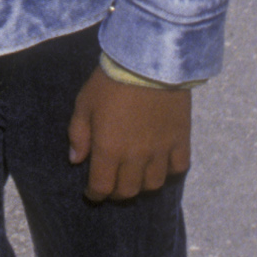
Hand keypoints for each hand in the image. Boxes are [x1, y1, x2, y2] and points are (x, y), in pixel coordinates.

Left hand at [68, 66, 190, 199]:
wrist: (148, 62)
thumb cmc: (110, 81)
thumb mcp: (84, 103)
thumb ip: (78, 134)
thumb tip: (75, 160)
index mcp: (109, 149)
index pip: (102, 187)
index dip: (96, 195)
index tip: (92, 193)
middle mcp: (136, 157)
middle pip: (128, 191)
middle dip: (117, 193)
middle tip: (112, 186)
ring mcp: (161, 150)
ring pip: (154, 184)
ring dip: (142, 186)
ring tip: (136, 178)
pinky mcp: (180, 140)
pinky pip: (179, 168)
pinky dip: (170, 171)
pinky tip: (162, 165)